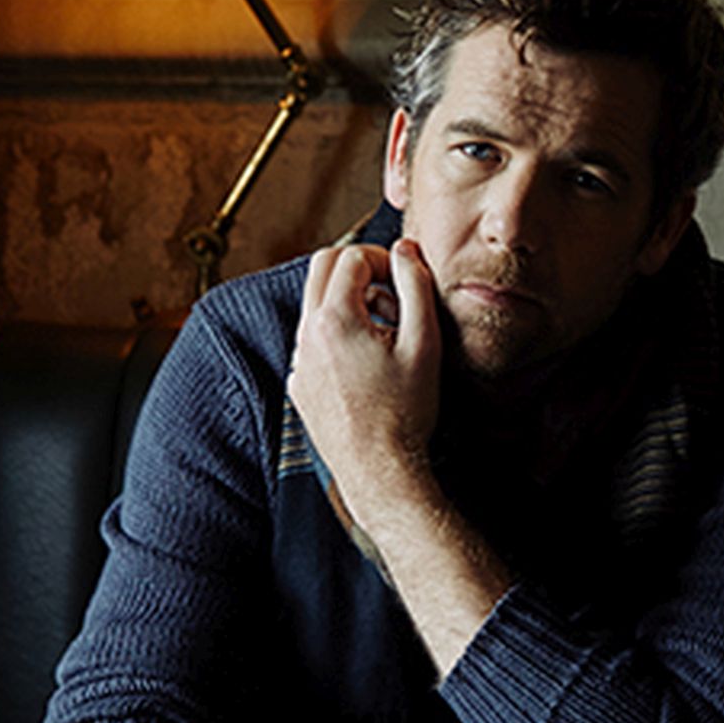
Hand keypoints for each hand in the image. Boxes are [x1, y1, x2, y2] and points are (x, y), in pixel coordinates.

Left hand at [287, 240, 442, 529]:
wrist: (380, 471)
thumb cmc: (406, 411)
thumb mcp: (424, 343)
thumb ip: (415, 286)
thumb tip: (404, 251)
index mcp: (334, 320)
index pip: (350, 257)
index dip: (383, 259)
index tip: (404, 279)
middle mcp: (306, 335)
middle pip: (321, 267)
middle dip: (358, 268)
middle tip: (391, 290)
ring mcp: (299, 361)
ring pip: (316, 304)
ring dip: (349, 302)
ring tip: (387, 332)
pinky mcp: (299, 384)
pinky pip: (313, 340)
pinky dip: (338, 334)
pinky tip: (368, 364)